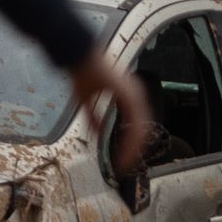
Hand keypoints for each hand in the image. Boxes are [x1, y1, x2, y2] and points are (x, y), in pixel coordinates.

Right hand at [70, 50, 153, 174]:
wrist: (80, 57)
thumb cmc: (83, 74)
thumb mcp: (87, 102)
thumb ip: (94, 119)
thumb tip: (97, 135)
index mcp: (127, 96)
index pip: (135, 125)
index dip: (131, 143)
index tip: (124, 158)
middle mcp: (134, 95)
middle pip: (141, 128)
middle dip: (135, 148)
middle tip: (127, 164)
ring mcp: (133, 93)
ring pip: (141, 125)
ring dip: (134, 145)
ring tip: (127, 160)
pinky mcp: (128, 93)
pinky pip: (135, 119)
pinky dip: (132, 134)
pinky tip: (128, 146)